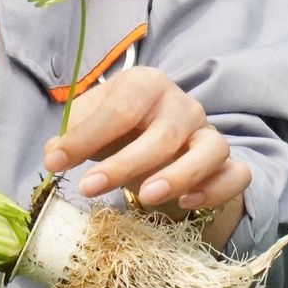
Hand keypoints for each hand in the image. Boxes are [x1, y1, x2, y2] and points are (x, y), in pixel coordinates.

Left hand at [41, 67, 248, 248]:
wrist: (160, 133)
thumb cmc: (122, 127)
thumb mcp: (93, 120)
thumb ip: (72, 134)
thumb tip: (51, 154)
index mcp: (147, 84)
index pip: (120, 108)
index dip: (86, 137)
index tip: (55, 163)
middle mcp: (183, 105)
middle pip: (162, 134)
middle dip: (124, 164)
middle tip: (89, 188)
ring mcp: (209, 132)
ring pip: (210, 150)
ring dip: (179, 176)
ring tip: (145, 198)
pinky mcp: (228, 161)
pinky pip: (236, 174)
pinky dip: (217, 189)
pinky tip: (187, 204)